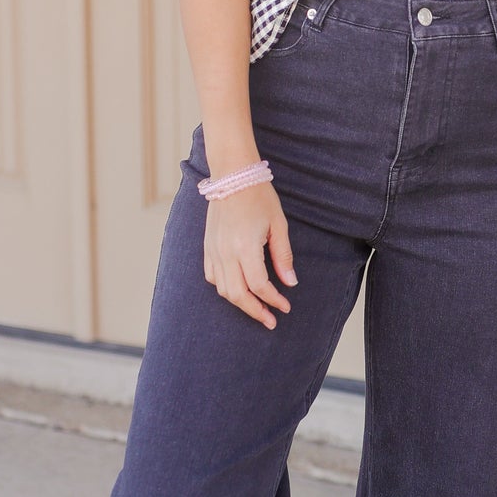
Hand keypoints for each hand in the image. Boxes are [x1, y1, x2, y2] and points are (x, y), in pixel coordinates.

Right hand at [203, 183, 297, 330]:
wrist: (232, 175)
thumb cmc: (259, 197)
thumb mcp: (278, 225)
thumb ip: (283, 256)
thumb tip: (290, 282)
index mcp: (245, 247)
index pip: (259, 285)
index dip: (273, 300)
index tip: (285, 307)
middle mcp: (226, 252)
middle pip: (238, 294)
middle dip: (255, 311)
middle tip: (270, 320)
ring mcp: (213, 250)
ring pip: (223, 290)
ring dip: (240, 303)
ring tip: (256, 308)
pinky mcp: (207, 247)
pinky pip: (212, 277)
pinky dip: (225, 288)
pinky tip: (238, 289)